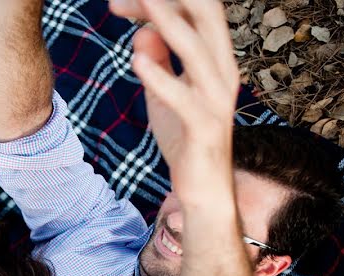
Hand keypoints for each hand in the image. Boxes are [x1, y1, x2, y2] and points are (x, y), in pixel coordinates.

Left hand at [111, 0, 239, 205]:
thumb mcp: (164, 95)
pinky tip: (136, 62)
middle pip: (206, 17)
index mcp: (215, 60)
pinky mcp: (204, 127)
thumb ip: (158, 62)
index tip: (120, 3)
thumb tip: (142, 32)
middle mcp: (223, 72)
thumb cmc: (185, 139)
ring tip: (143, 3)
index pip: (197, 12)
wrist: (203, 189)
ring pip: (198, 50)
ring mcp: (216, 99)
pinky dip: (160, 77)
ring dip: (169, 23)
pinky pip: (184, 97)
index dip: (163, 0)